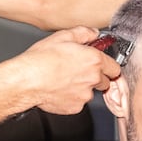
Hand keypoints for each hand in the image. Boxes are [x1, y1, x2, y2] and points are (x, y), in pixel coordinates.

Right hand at [0, 27, 119, 114]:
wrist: (26, 81)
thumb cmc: (41, 59)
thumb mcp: (62, 37)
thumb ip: (83, 33)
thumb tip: (93, 33)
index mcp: (94, 60)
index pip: (114, 68)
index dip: (107, 66)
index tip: (102, 65)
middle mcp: (93, 79)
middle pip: (105, 81)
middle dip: (96, 77)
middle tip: (79, 71)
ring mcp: (85, 95)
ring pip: (90, 92)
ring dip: (83, 87)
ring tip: (64, 79)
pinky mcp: (76, 107)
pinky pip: (78, 102)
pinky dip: (71, 97)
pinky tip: (59, 89)